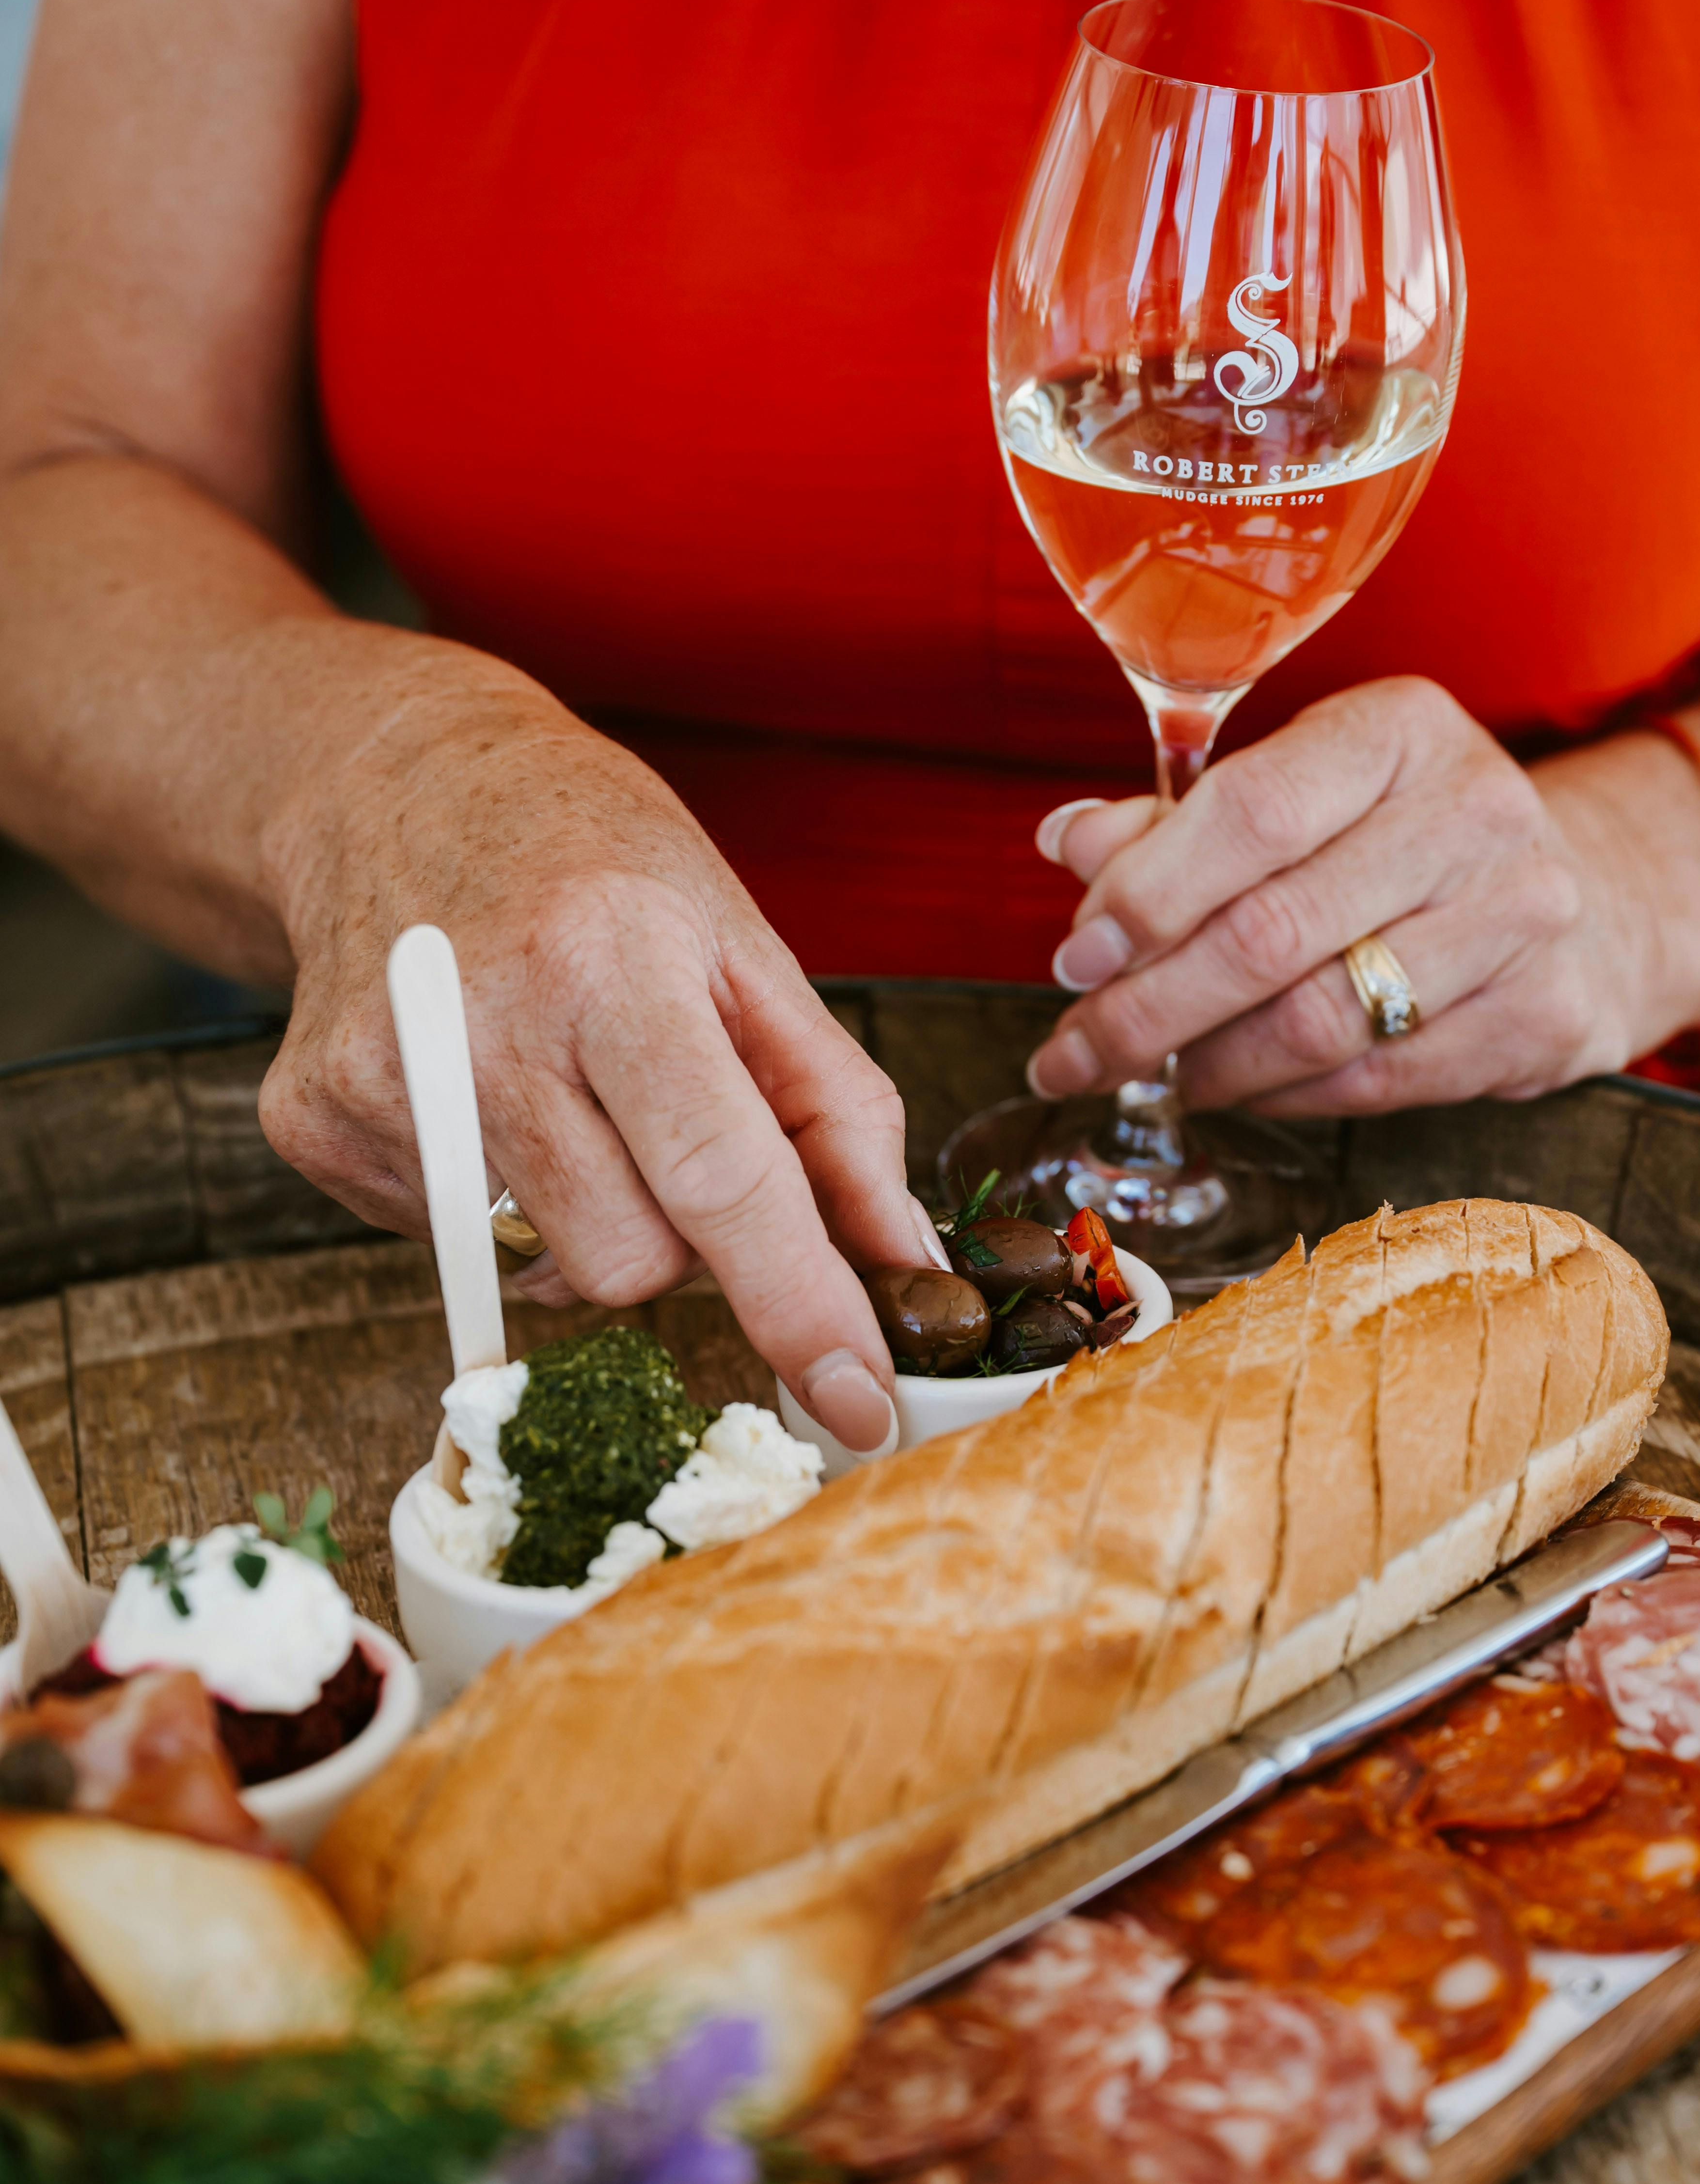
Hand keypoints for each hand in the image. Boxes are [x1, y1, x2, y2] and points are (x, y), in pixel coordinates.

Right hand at [259, 676, 934, 1448]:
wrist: (392, 781)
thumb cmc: (593, 862)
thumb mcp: (742, 948)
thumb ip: (838, 1113)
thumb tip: (903, 1265)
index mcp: (611, 960)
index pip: (719, 1175)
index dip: (797, 1302)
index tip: (857, 1402)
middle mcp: (481, 1022)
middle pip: (628, 1261)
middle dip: (681, 1238)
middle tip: (659, 1129)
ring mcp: (378, 1080)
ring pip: (545, 1273)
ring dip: (592, 1221)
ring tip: (570, 1100)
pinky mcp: (311, 1123)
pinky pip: (451, 1250)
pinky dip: (496, 1203)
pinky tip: (482, 1098)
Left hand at [1025, 679, 1699, 1115]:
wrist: (1597, 894)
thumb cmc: (1405, 841)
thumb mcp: (1304, 796)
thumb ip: (1183, 822)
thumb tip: (1069, 843)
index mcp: (1399, 730)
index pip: (1250, 811)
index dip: (1147, 895)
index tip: (1073, 958)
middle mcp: (1473, 810)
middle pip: (1269, 934)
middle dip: (1146, 1010)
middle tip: (1071, 1056)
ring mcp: (1522, 915)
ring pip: (1317, 1022)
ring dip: (1208, 1065)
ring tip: (1154, 1074)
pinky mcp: (1544, 1013)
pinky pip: (1374, 1081)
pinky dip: (1283, 1096)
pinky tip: (1238, 1088)